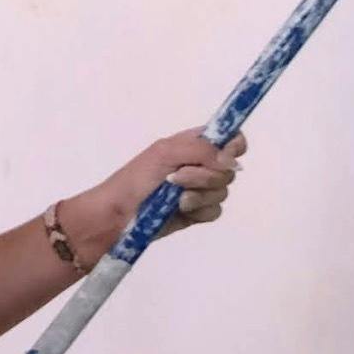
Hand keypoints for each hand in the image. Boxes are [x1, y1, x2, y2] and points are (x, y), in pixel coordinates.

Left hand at [65, 127, 245, 256]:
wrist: (120, 214)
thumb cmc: (137, 178)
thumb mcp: (165, 153)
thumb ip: (201, 150)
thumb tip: (231, 160)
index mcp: (195, 144)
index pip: (231, 140)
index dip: (234, 147)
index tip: (223, 157)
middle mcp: (202, 165)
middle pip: (229, 169)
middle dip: (204, 176)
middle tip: (177, 178)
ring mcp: (201, 190)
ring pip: (223, 192)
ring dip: (198, 195)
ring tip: (174, 198)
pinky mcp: (198, 212)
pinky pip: (215, 211)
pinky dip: (198, 211)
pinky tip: (180, 211)